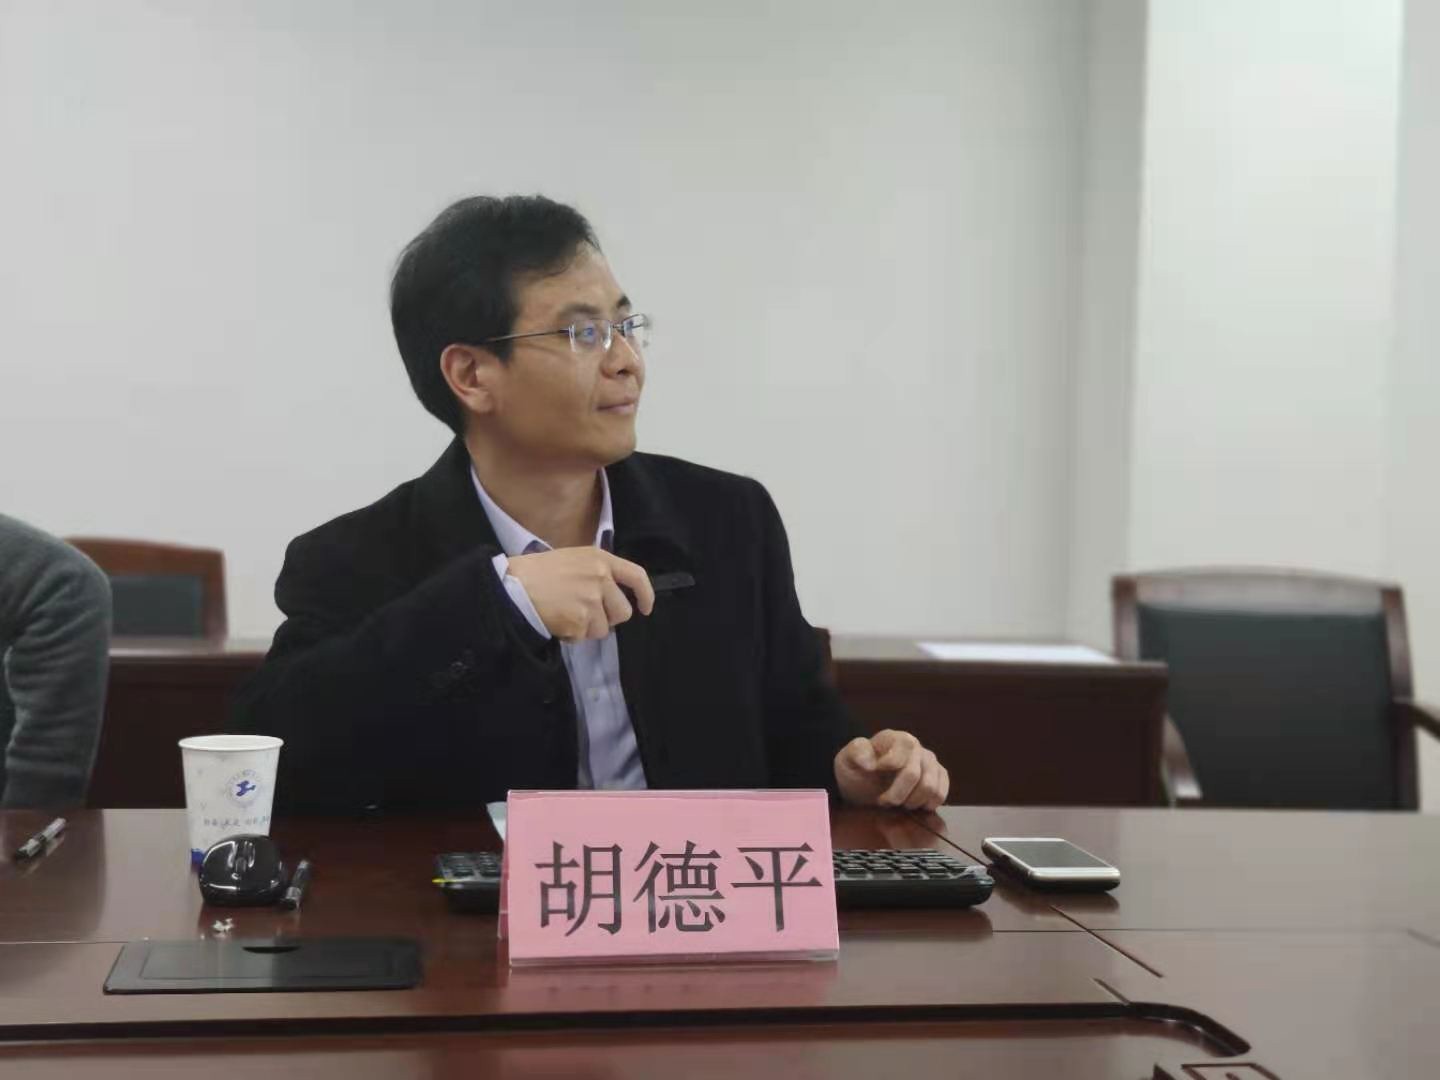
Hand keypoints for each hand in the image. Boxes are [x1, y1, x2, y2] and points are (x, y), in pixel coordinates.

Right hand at [506, 548, 654, 640]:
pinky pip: (584, 637)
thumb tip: (613, 594)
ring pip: (604, 629)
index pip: (637, 576)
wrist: (513, 586)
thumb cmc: (539, 571)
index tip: (645, 608)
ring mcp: (591, 600)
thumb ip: (597, 572)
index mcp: (600, 559)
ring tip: (566, 614)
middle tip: (585, 613)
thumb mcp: (573, 559)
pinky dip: (572, 635)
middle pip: (623, 612)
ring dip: (587, 628)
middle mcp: (601, 578)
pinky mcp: (580, 620)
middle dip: (608, 619)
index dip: (645, 595)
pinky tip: (557, 621)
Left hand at [833, 729, 948, 810]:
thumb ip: (857, 753)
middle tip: (883, 801)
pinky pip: (940, 794)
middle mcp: (917, 747)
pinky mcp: (939, 778)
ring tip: (897, 803)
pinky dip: (926, 804)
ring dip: (911, 802)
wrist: (863, 786)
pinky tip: (911, 804)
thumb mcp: (847, 759)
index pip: (905, 749)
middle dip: (896, 794)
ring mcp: (930, 763)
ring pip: (930, 788)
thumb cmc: (856, 771)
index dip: (892, 766)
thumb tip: (871, 763)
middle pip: (915, 775)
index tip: (877, 775)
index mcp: (895, 738)